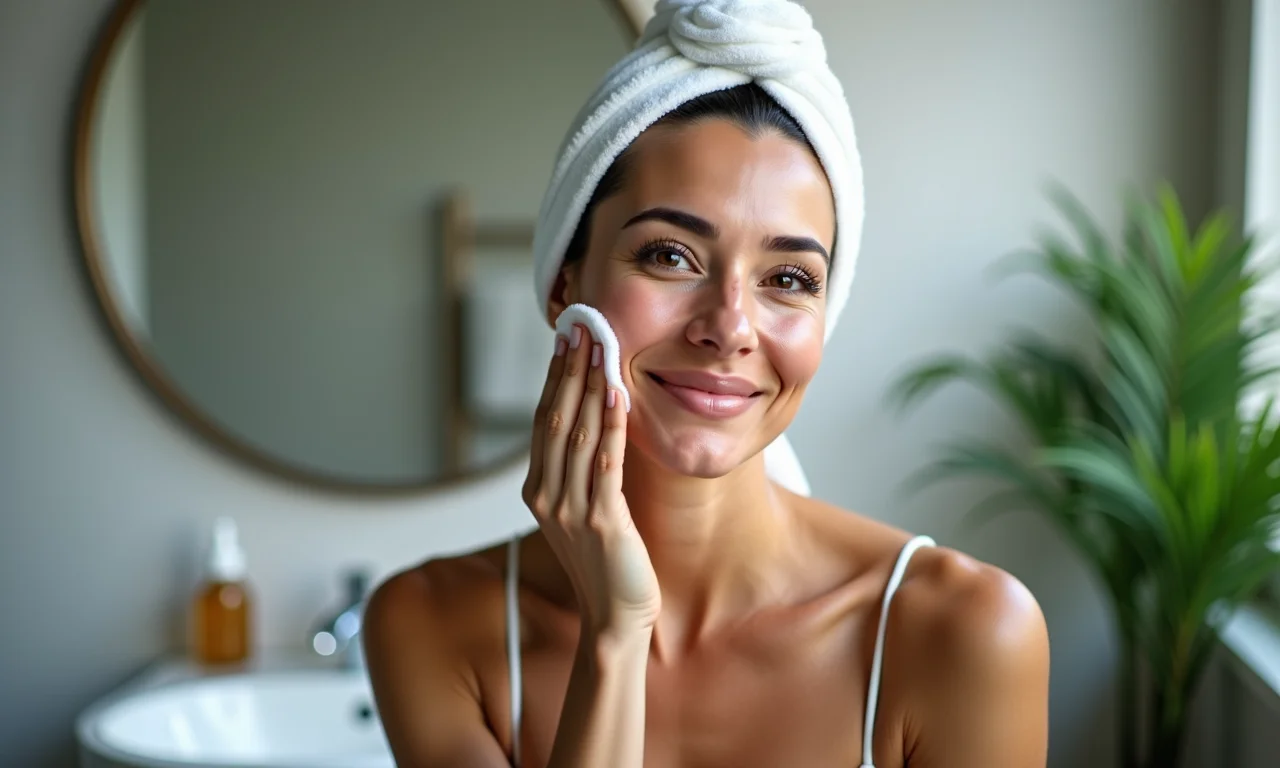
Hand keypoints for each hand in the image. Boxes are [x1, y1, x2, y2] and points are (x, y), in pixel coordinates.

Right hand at [522, 324, 660, 635]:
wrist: (615, 618)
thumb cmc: (605, 564)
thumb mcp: (581, 512)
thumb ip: (579, 473)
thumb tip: (592, 425)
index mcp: (538, 491)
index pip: (543, 422)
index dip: (553, 379)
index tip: (565, 341)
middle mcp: (546, 497)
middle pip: (555, 419)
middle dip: (568, 370)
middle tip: (581, 328)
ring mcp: (570, 510)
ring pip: (578, 434)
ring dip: (589, 386)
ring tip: (599, 347)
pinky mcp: (601, 522)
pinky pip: (606, 462)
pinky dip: (611, 424)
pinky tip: (618, 393)